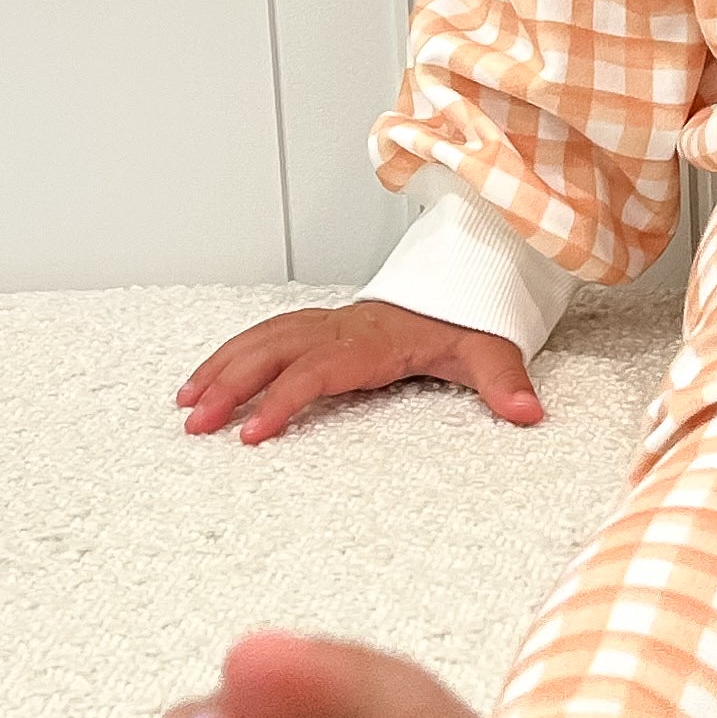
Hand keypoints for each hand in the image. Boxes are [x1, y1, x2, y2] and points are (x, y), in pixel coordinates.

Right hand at [175, 299, 543, 444]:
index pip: (318, 368)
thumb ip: (505, 382)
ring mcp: (323, 325)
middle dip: (232, 385)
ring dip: (220, 370)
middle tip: (197, 424)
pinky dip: (227, 356)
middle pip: (275, 351)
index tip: (253, 433)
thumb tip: (531, 412)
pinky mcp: (313, 327)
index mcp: (373, 339)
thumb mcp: (490, 350)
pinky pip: (262, 336)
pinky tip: (200, 382)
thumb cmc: (462, 322)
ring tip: (185, 408)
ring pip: (261, 340)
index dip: (284, 398)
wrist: (455, 284)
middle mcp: (340, 328)